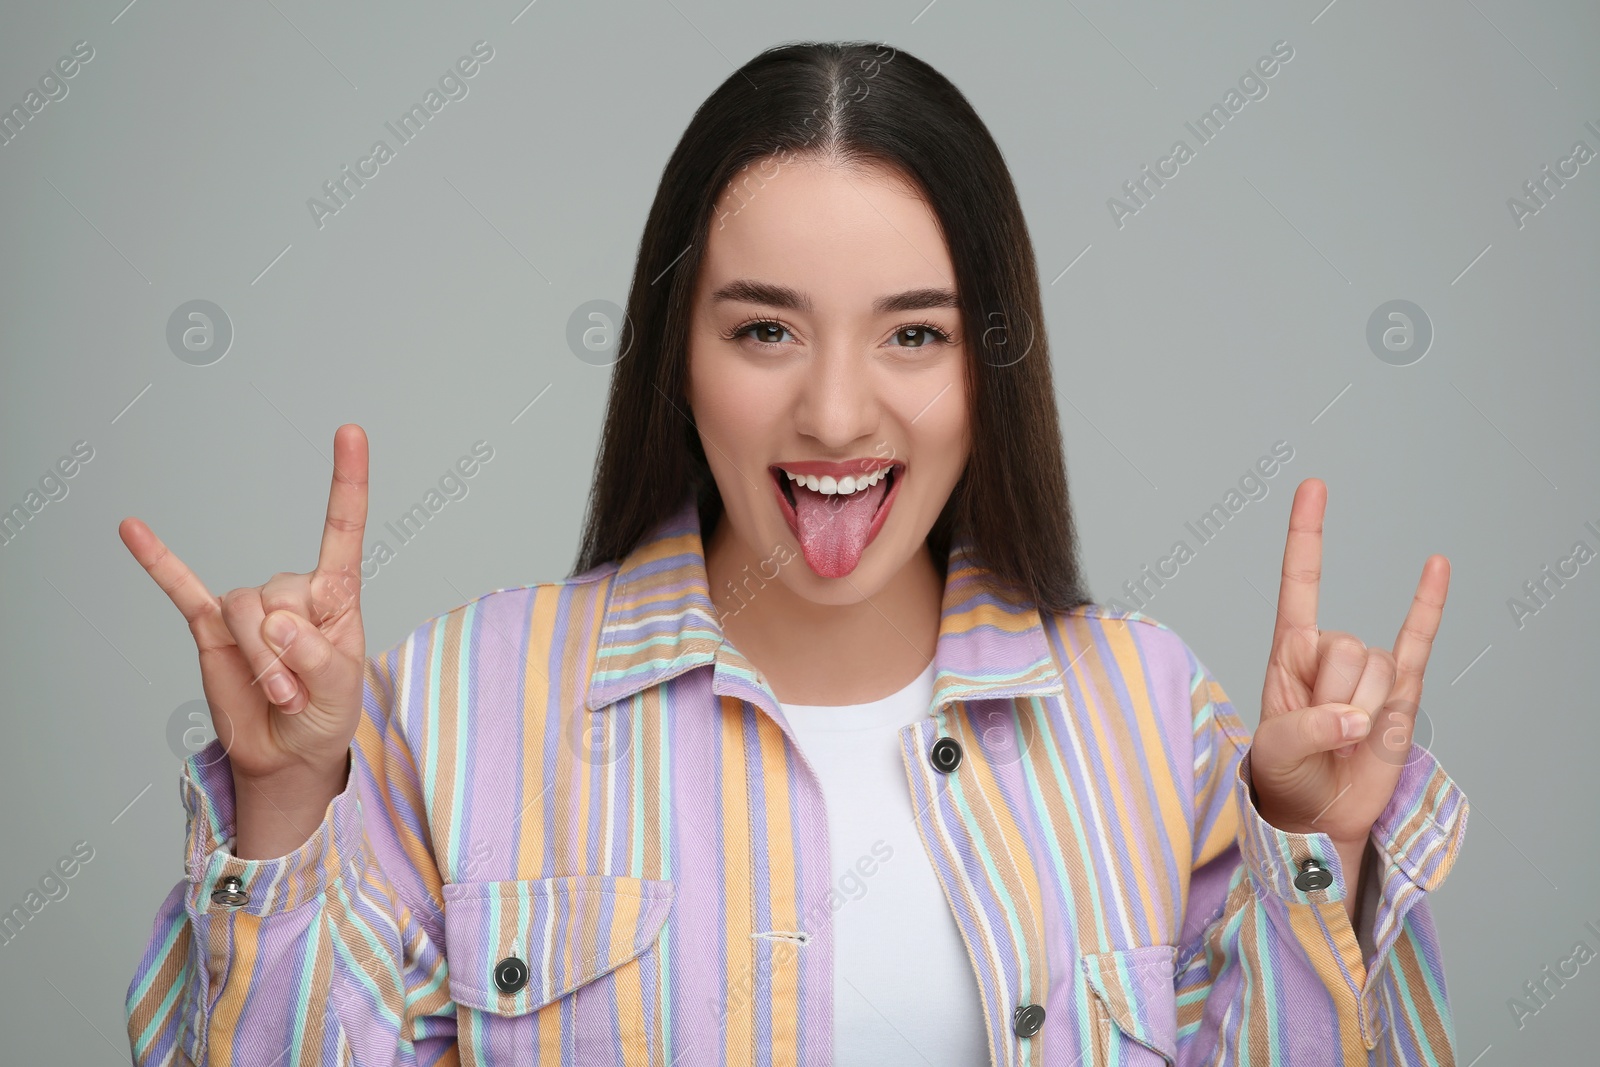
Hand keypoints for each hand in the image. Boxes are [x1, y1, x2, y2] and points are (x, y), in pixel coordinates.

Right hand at [120, 425, 369, 851]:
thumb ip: (318, 655)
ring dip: (261, 662)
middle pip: (280, 594)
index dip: (348, 482)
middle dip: (287, 654)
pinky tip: (131, 529)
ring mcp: (250, 608)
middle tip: (298, 696)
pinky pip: (180, 587)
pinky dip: (158, 560)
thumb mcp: (340, 693)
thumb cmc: (324, 715)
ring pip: (244, 609)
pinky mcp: (211, 626)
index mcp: (336, 595)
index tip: (350, 431)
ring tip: (279, 696)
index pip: (342, 529)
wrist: (287, 752)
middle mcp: (292, 591)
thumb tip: (277, 618)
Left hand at [1249, 478, 1448, 887]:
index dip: (1307, 535)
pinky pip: (1421, 640)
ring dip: (1362, 716)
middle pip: (1344, 648)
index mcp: (1289, 652)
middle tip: (1319, 734)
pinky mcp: (1403, 690)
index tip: (1315, 485)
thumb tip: (1355, 718)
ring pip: (1378, 671)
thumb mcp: (1275, 755)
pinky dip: (1429, 604)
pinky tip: (1436, 566)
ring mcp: (1370, 668)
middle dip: (1331, 699)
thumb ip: (1306, 729)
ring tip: (1345, 740)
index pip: (1299, 583)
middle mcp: (1330, 650)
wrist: (1321, 816)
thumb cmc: (1286, 777)